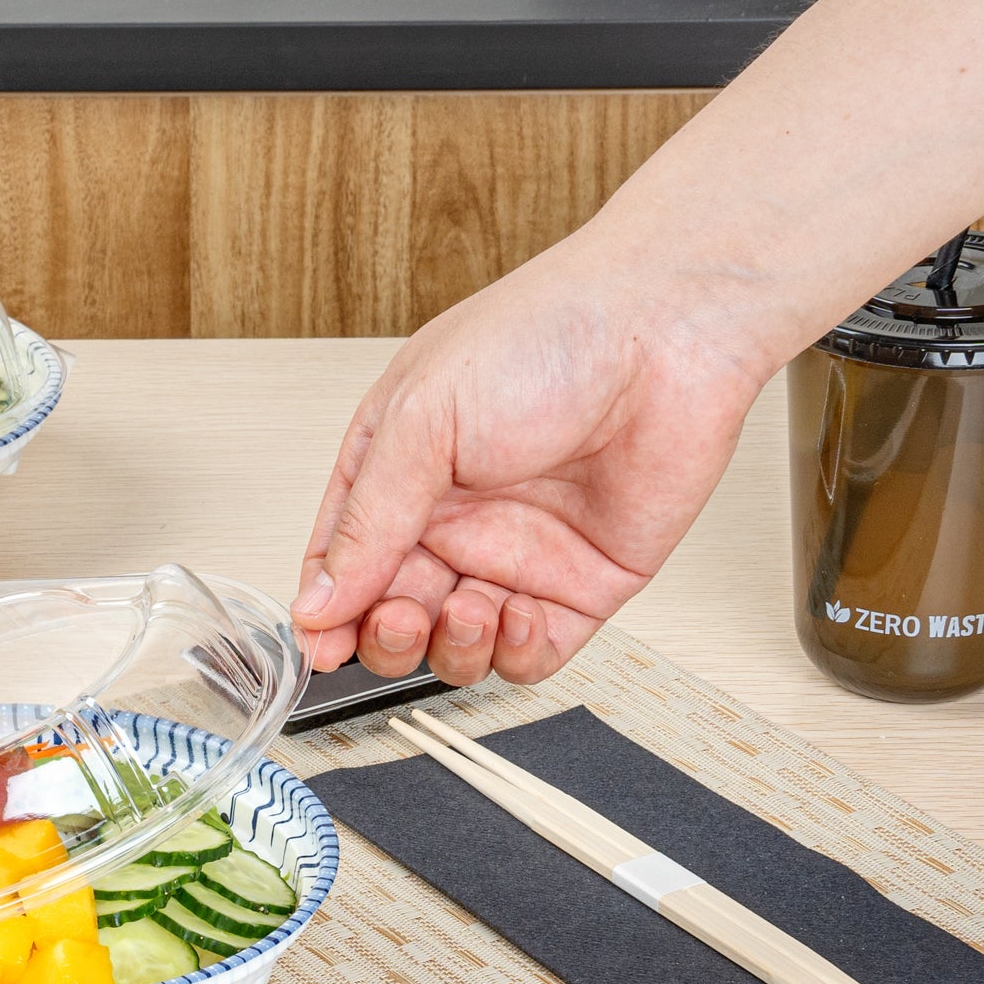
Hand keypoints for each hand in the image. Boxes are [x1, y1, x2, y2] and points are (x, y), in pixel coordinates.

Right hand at [291, 235, 775, 685]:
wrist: (667, 330)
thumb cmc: (546, 336)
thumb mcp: (421, 423)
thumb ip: (366, 523)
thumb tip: (317, 602)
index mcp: (398, 469)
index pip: (341, 563)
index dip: (327, 611)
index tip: (321, 646)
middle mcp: (453, 517)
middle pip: (392, 614)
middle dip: (387, 635)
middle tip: (400, 619)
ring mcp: (517, 553)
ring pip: (458, 645)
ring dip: (452, 648)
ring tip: (467, 611)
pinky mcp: (581, 583)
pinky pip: (532, 651)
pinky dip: (516, 653)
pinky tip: (517, 616)